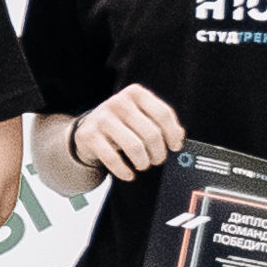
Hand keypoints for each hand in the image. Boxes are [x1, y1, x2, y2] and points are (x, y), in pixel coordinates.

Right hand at [68, 84, 185, 180]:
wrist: (89, 129)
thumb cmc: (123, 124)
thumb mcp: (142, 117)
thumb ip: (161, 123)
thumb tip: (178, 137)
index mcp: (136, 93)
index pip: (163, 113)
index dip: (173, 133)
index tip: (175, 147)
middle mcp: (118, 102)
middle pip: (151, 133)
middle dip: (158, 152)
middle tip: (157, 159)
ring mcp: (102, 118)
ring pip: (134, 146)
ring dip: (143, 162)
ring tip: (143, 165)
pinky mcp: (88, 135)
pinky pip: (112, 158)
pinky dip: (123, 170)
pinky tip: (128, 174)